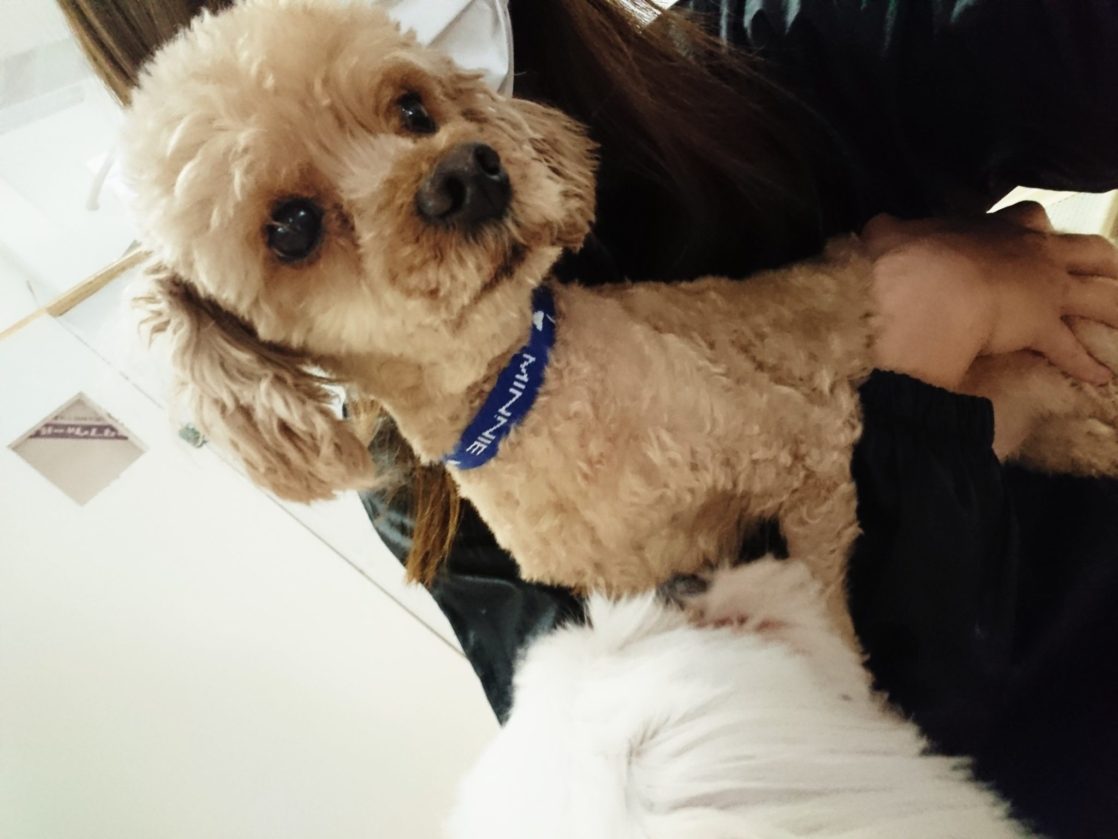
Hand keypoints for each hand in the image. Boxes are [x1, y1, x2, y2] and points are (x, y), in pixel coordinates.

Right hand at [865, 202, 1117, 389]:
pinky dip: (1087, 365)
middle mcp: (1034, 252)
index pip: (1027, 218)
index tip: (1038, 233)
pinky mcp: (1042, 326)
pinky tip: (1102, 377)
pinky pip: (1070, 350)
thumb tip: (876, 230)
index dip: (1035, 227)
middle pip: (1088, 250)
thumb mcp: (892, 234)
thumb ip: (890, 231)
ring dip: (1117, 308)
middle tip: (1115, 270)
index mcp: (1000, 227)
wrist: (930, 284)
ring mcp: (1045, 288)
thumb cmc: (911, 256)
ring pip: (1099, 296)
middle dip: (1106, 261)